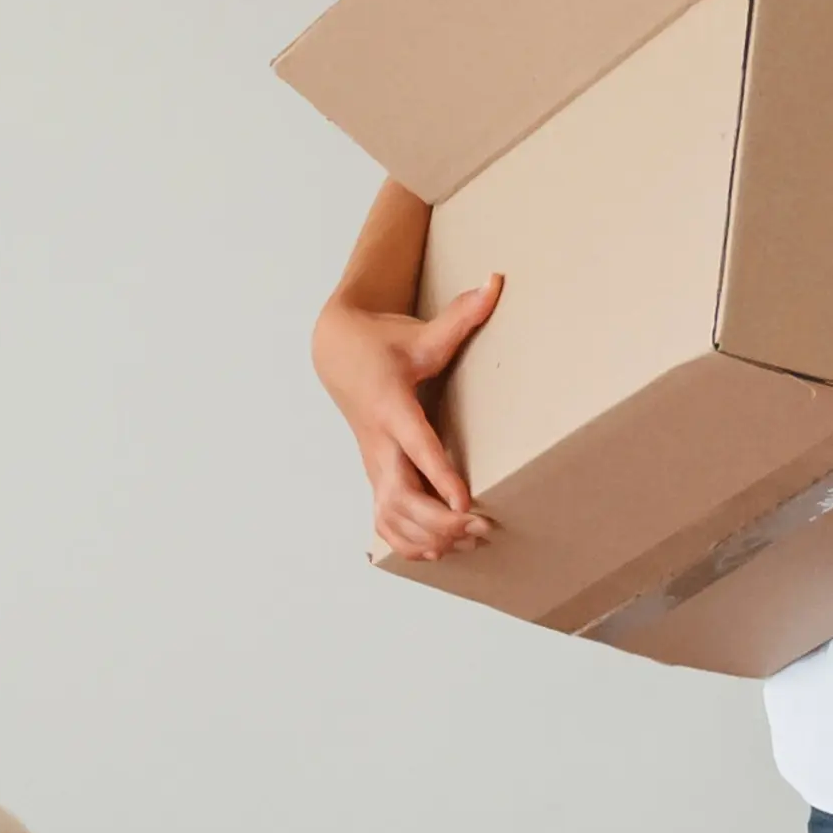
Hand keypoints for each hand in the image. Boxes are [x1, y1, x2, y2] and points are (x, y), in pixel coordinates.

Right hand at [317, 273, 504, 563]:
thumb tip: (496, 281)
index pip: (417, 449)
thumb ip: (462, 314)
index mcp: (391, 408)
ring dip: (429, 538)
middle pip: (401, 497)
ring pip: (390, 518)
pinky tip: (441, 551)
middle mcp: (379, 443)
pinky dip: (409, 543)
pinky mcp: (375, 475)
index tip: (466, 504)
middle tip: (483, 527)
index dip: (441, 478)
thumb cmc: (383, 344)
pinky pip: (385, 522)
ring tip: (471, 542)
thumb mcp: (421, 330)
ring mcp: (373, 464)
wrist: (336, 354)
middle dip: (440, 521)